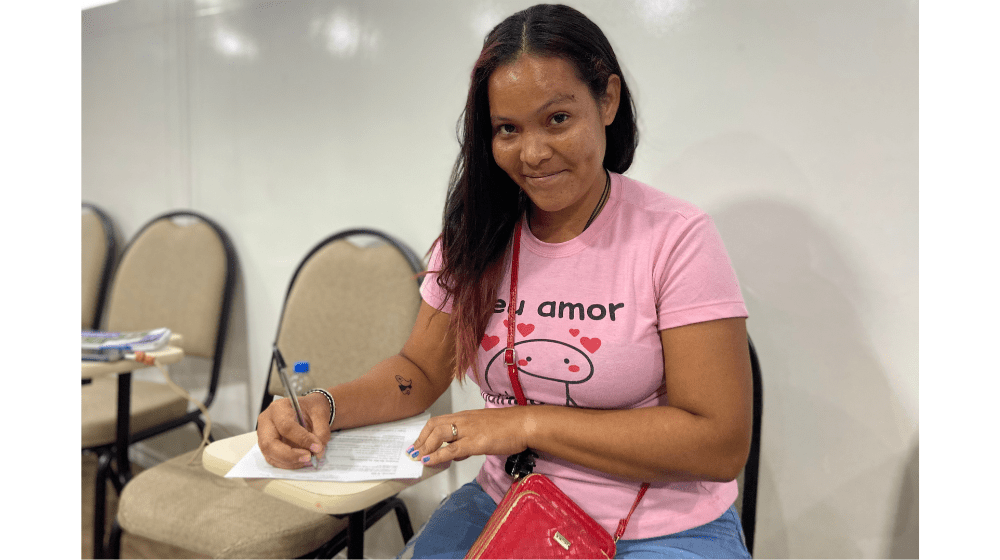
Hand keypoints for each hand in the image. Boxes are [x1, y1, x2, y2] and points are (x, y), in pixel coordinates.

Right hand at [256, 392, 331, 468]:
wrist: (308, 411)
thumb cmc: (311, 409)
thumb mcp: (321, 413)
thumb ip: (321, 431)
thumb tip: (317, 452)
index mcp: (278, 408)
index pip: (286, 426)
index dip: (302, 439)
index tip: (317, 447)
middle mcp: (266, 422)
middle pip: (270, 444)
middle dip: (290, 455)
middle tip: (309, 457)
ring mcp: (264, 436)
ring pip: (270, 455)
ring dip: (291, 461)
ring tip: (308, 460)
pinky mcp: (267, 447)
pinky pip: (274, 460)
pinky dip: (289, 464)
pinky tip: (302, 461)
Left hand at [407, 407, 531, 466]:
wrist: (524, 424)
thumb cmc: (508, 427)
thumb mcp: (484, 430)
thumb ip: (467, 439)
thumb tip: (455, 453)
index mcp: (465, 416)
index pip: (437, 421)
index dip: (424, 433)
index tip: (417, 444)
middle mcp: (463, 420)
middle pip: (434, 426)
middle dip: (420, 440)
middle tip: (412, 453)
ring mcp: (469, 430)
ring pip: (439, 435)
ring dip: (425, 447)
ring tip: (417, 458)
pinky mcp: (476, 442)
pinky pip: (452, 450)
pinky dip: (438, 456)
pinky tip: (430, 461)